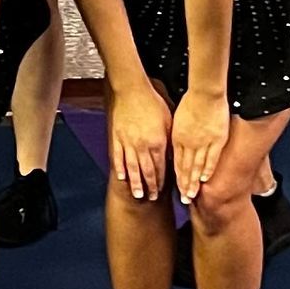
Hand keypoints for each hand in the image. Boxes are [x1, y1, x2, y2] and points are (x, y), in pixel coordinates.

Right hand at [109, 81, 169, 203]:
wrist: (131, 91)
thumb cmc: (152, 102)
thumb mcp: (168, 121)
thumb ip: (169, 140)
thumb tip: (172, 155)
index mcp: (157, 142)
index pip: (161, 167)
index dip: (162, 181)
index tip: (163, 190)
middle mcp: (142, 146)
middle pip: (147, 171)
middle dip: (150, 186)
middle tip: (151, 198)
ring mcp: (128, 143)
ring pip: (132, 168)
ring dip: (136, 183)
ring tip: (137, 194)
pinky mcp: (117, 138)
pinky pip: (119, 157)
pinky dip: (120, 168)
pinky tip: (122, 177)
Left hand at [172, 88, 230, 204]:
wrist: (205, 93)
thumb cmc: (191, 102)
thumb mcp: (178, 120)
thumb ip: (178, 134)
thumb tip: (176, 145)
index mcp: (178, 138)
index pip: (177, 163)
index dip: (177, 177)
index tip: (177, 188)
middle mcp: (188, 143)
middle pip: (185, 168)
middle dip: (184, 185)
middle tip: (184, 199)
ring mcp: (203, 142)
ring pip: (196, 166)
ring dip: (194, 182)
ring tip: (192, 195)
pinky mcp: (216, 140)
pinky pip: (211, 158)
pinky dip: (207, 170)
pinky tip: (204, 179)